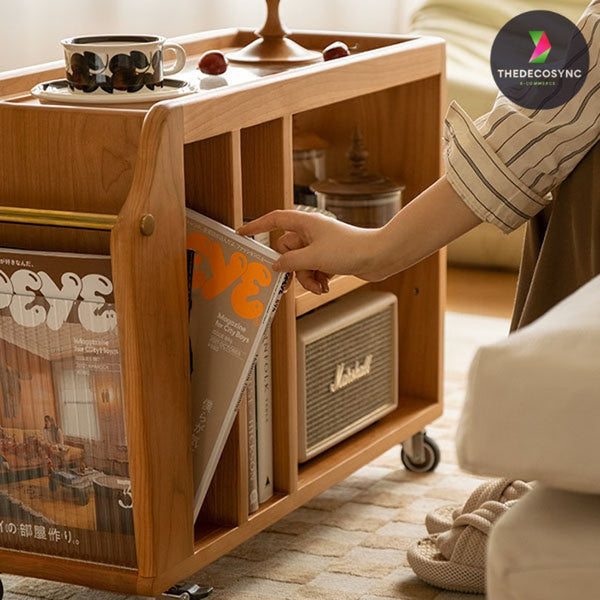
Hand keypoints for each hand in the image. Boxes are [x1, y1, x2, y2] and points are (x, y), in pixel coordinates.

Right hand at [237, 210, 384, 293]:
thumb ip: (290, 262)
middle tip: (300, 277)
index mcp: (306, 223)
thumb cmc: (351, 249)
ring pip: (301, 264)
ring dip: (307, 278)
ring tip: (319, 285)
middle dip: (294, 268)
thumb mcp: (314, 257)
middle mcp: (312, 232)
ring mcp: (321, 246)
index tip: (242, 233)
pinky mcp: (330, 258)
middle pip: (287, 250)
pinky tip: (326, 285)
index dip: (256, 226)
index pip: (274, 220)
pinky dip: (317, 279)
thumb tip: (276, 265)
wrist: (380, 257)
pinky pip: (313, 270)